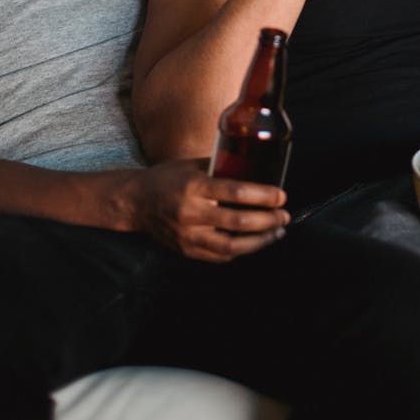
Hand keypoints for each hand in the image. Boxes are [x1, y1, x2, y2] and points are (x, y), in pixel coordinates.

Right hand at [135, 159, 289, 262]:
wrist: (135, 203)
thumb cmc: (166, 179)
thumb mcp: (192, 164)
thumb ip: (220, 165)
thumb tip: (253, 164)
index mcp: (194, 187)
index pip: (235, 192)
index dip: (263, 196)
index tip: (281, 195)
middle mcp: (191, 213)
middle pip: (238, 221)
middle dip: (268, 220)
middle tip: (284, 215)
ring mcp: (188, 236)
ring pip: (232, 245)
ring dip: (260, 241)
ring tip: (276, 233)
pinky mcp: (186, 251)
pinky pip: (220, 256)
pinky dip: (241, 250)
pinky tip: (254, 242)